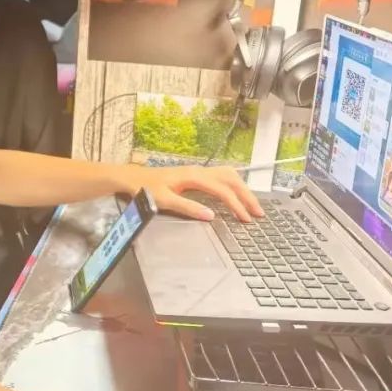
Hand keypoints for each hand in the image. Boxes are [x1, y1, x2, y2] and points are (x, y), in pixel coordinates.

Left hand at [134, 164, 262, 222]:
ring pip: (229, 175)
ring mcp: (198, 171)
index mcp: (193, 177)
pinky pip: (222, 176)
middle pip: (231, 179)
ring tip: (253, 205)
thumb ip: (188, 208)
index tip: (246, 219)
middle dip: (247, 195)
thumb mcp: (164, 201)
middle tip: (258, 213)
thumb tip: (211, 216)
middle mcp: (199, 171)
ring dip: (242, 189)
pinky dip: (234, 185)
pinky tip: (238, 194)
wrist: (132, 178)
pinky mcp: (196, 174)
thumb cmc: (145, 189)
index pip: (222, 190)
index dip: (236, 204)